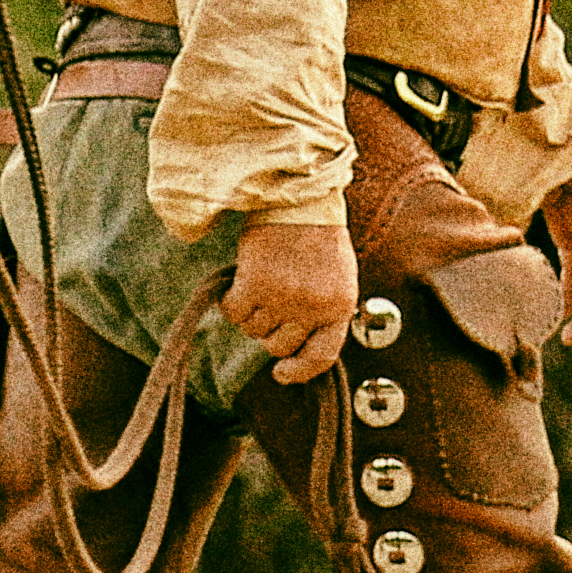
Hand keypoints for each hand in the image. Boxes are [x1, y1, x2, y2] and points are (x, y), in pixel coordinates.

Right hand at [221, 217, 360, 387]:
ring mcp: (283, 297)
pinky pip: (234, 312)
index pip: (321, 356)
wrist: (299, 198)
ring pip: (253, 330)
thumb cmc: (318, 237)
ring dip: (251, 313)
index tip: (281, 374)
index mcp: (340, 306)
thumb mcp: (339, 278)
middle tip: (269, 307)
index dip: (299, 371)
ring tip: (259, 284)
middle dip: (269, 332)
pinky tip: (239, 284)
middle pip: (279, 345)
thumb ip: (325, 311)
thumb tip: (299, 345)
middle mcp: (313, 307)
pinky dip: (231, 303)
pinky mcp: (254, 284)